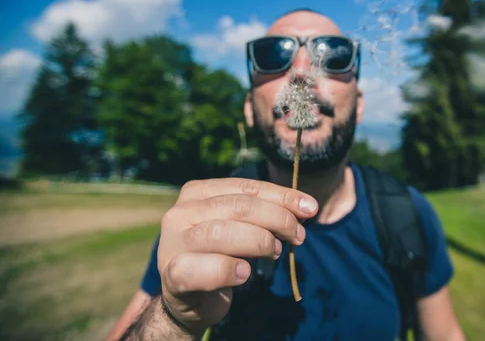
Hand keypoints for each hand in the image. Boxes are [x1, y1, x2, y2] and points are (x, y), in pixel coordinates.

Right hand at [156, 177, 318, 333]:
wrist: (187, 298)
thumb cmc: (219, 256)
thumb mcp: (242, 229)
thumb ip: (263, 215)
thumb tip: (305, 208)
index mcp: (197, 192)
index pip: (246, 187)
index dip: (282, 196)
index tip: (311, 208)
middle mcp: (181, 212)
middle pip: (238, 207)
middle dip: (277, 219)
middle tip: (298, 236)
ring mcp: (173, 242)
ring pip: (221, 233)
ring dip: (258, 242)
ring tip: (274, 252)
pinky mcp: (172, 274)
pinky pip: (202, 268)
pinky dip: (228, 270)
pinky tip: (244, 273)